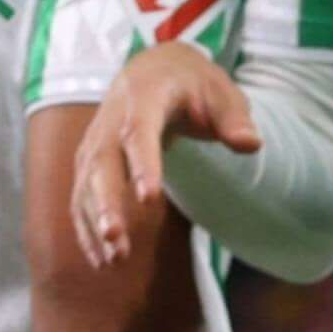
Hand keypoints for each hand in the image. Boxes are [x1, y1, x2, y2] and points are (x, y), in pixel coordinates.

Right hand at [64, 38, 253, 276]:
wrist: (153, 71)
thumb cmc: (192, 84)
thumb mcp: (220, 91)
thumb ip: (234, 118)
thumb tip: (251, 144)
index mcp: (143, 97)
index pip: (138, 132)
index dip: (142, 164)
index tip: (149, 198)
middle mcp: (110, 120)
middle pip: (102, 163)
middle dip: (106, 203)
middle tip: (116, 239)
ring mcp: (95, 142)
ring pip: (86, 184)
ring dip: (96, 223)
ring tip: (113, 261)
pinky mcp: (89, 163)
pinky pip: (81, 197)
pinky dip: (87, 228)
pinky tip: (101, 260)